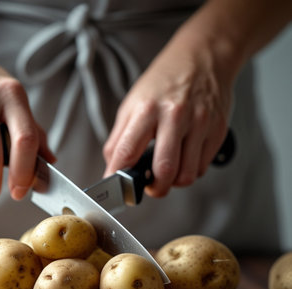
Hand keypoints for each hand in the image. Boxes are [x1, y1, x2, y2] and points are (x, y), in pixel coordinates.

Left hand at [103, 32, 232, 197]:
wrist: (202, 57)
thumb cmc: (164, 83)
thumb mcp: (132, 104)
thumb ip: (119, 139)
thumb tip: (112, 170)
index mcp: (147, 109)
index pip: (127, 152)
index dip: (119, 177)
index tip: (118, 188)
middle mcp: (175, 115)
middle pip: (164, 170)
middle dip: (154, 189)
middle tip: (150, 186)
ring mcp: (200, 123)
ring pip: (187, 175)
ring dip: (174, 183)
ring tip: (168, 173)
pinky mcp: (218, 129)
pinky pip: (203, 167)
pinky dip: (191, 171)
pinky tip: (184, 158)